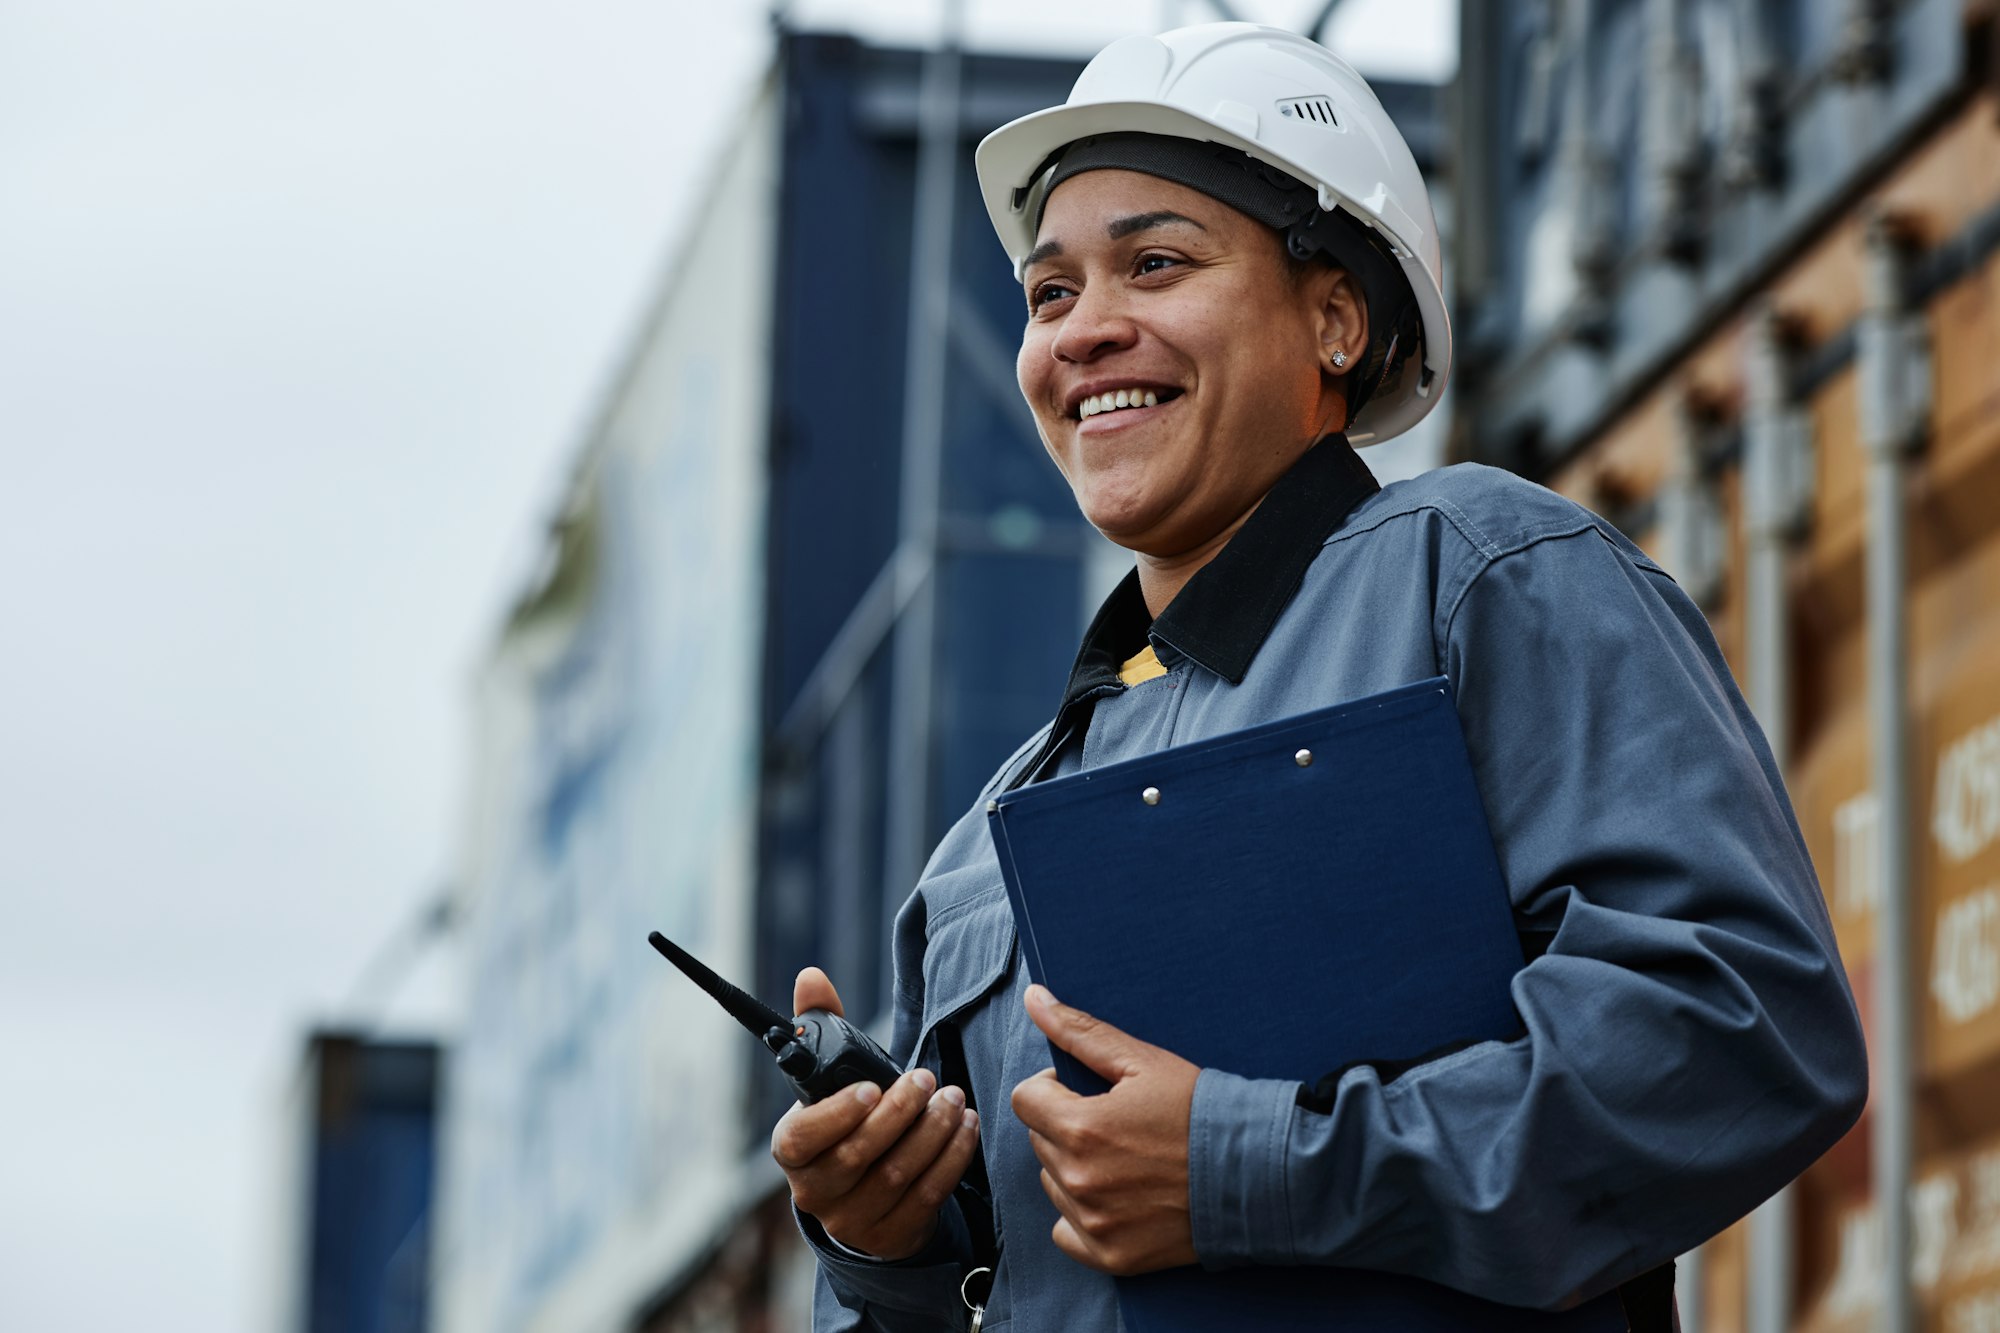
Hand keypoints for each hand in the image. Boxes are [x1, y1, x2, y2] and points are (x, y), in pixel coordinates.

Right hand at [770, 967, 981, 1259]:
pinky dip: (951, 1160)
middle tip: (927, 1080)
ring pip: (896, 1177)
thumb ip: (820, 1025)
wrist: (863, 1194)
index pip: (802, 1138)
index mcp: (792, 1151)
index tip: (871, 1087)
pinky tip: (966, 1128)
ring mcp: (853, 1221)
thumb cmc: (846, 1121)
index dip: (836, 1114)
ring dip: (932, 1134)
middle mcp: (815, 1192)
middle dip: (899, 1113)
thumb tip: (812, 976)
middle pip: (858, 1155)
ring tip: (955, 1099)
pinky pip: (927, 1198)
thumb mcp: (829, 1079)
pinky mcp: (891, 1236)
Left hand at [1010, 984, 1199, 1275]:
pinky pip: (1065, 1232)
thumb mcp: (1143, 1061)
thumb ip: (1080, 1032)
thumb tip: (1033, 998)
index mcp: (1081, 1127)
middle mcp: (1079, 1180)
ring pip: (1053, 1184)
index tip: (1086, 1092)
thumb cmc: (1202, 1111)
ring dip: (1074, 1169)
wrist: (1258, 1175)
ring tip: (1125, 1160)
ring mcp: (1094, 1223)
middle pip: (1039, 1141)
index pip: (1025, 1100)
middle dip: (1067, 1126)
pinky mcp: (1110, 1255)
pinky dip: (1083, 1216)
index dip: (1052, 1088)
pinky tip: (1120, 1198)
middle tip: (1117, 1125)